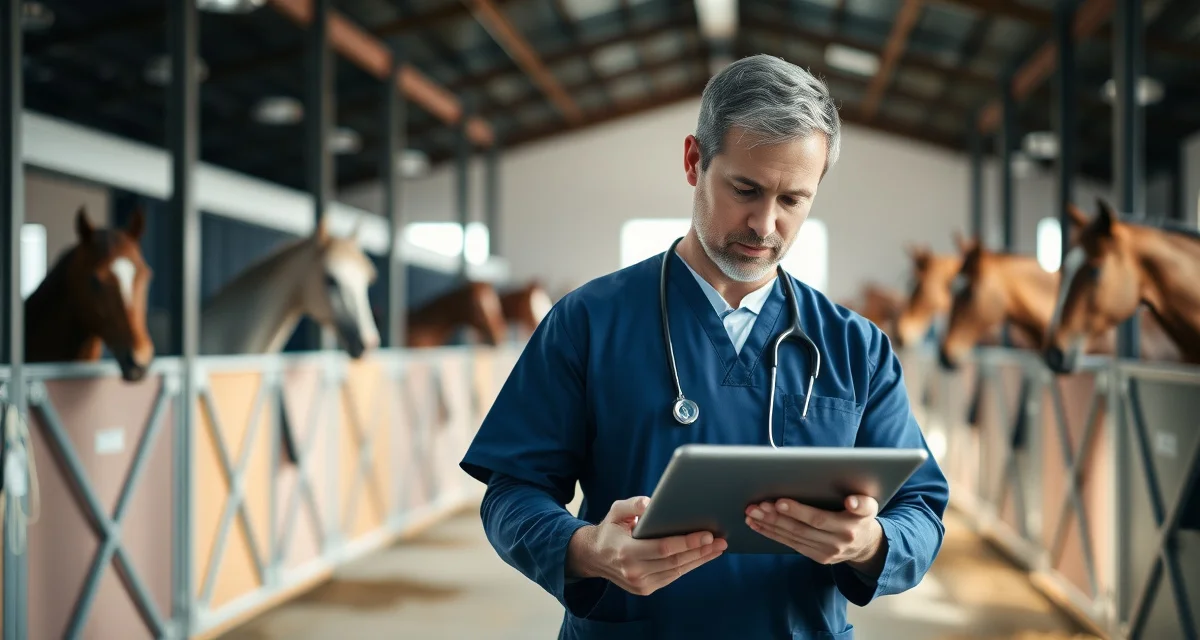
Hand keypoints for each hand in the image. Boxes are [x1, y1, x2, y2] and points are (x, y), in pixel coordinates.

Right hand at [567, 496, 727, 595]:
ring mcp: (640, 584)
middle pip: (675, 562)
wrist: (594, 557)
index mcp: (625, 552)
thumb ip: (632, 504)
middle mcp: (633, 571)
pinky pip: (673, 576)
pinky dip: (690, 566)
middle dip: (700, 550)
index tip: (707, 533)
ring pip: (677, 571)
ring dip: (700, 559)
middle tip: (720, 540)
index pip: (663, 548)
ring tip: (718, 547)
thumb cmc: (610, 530)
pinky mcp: (646, 589)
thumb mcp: (616, 511)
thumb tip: (650, 503)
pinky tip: (703, 556)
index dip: (687, 542)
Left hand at [744, 495, 884, 570]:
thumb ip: (861, 502)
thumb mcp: (869, 506)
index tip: (780, 502)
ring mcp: (827, 551)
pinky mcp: (818, 557)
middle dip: (776, 515)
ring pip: (794, 536)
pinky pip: (792, 544)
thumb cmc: (861, 517)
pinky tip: (758, 525)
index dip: (800, 511)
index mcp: (851, 524)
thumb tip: (850, 500)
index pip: (822, 518)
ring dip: (770, 524)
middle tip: (757, 505)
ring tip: (753, 513)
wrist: (867, 546)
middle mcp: (839, 540)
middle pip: (801, 527)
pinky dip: (773, 533)